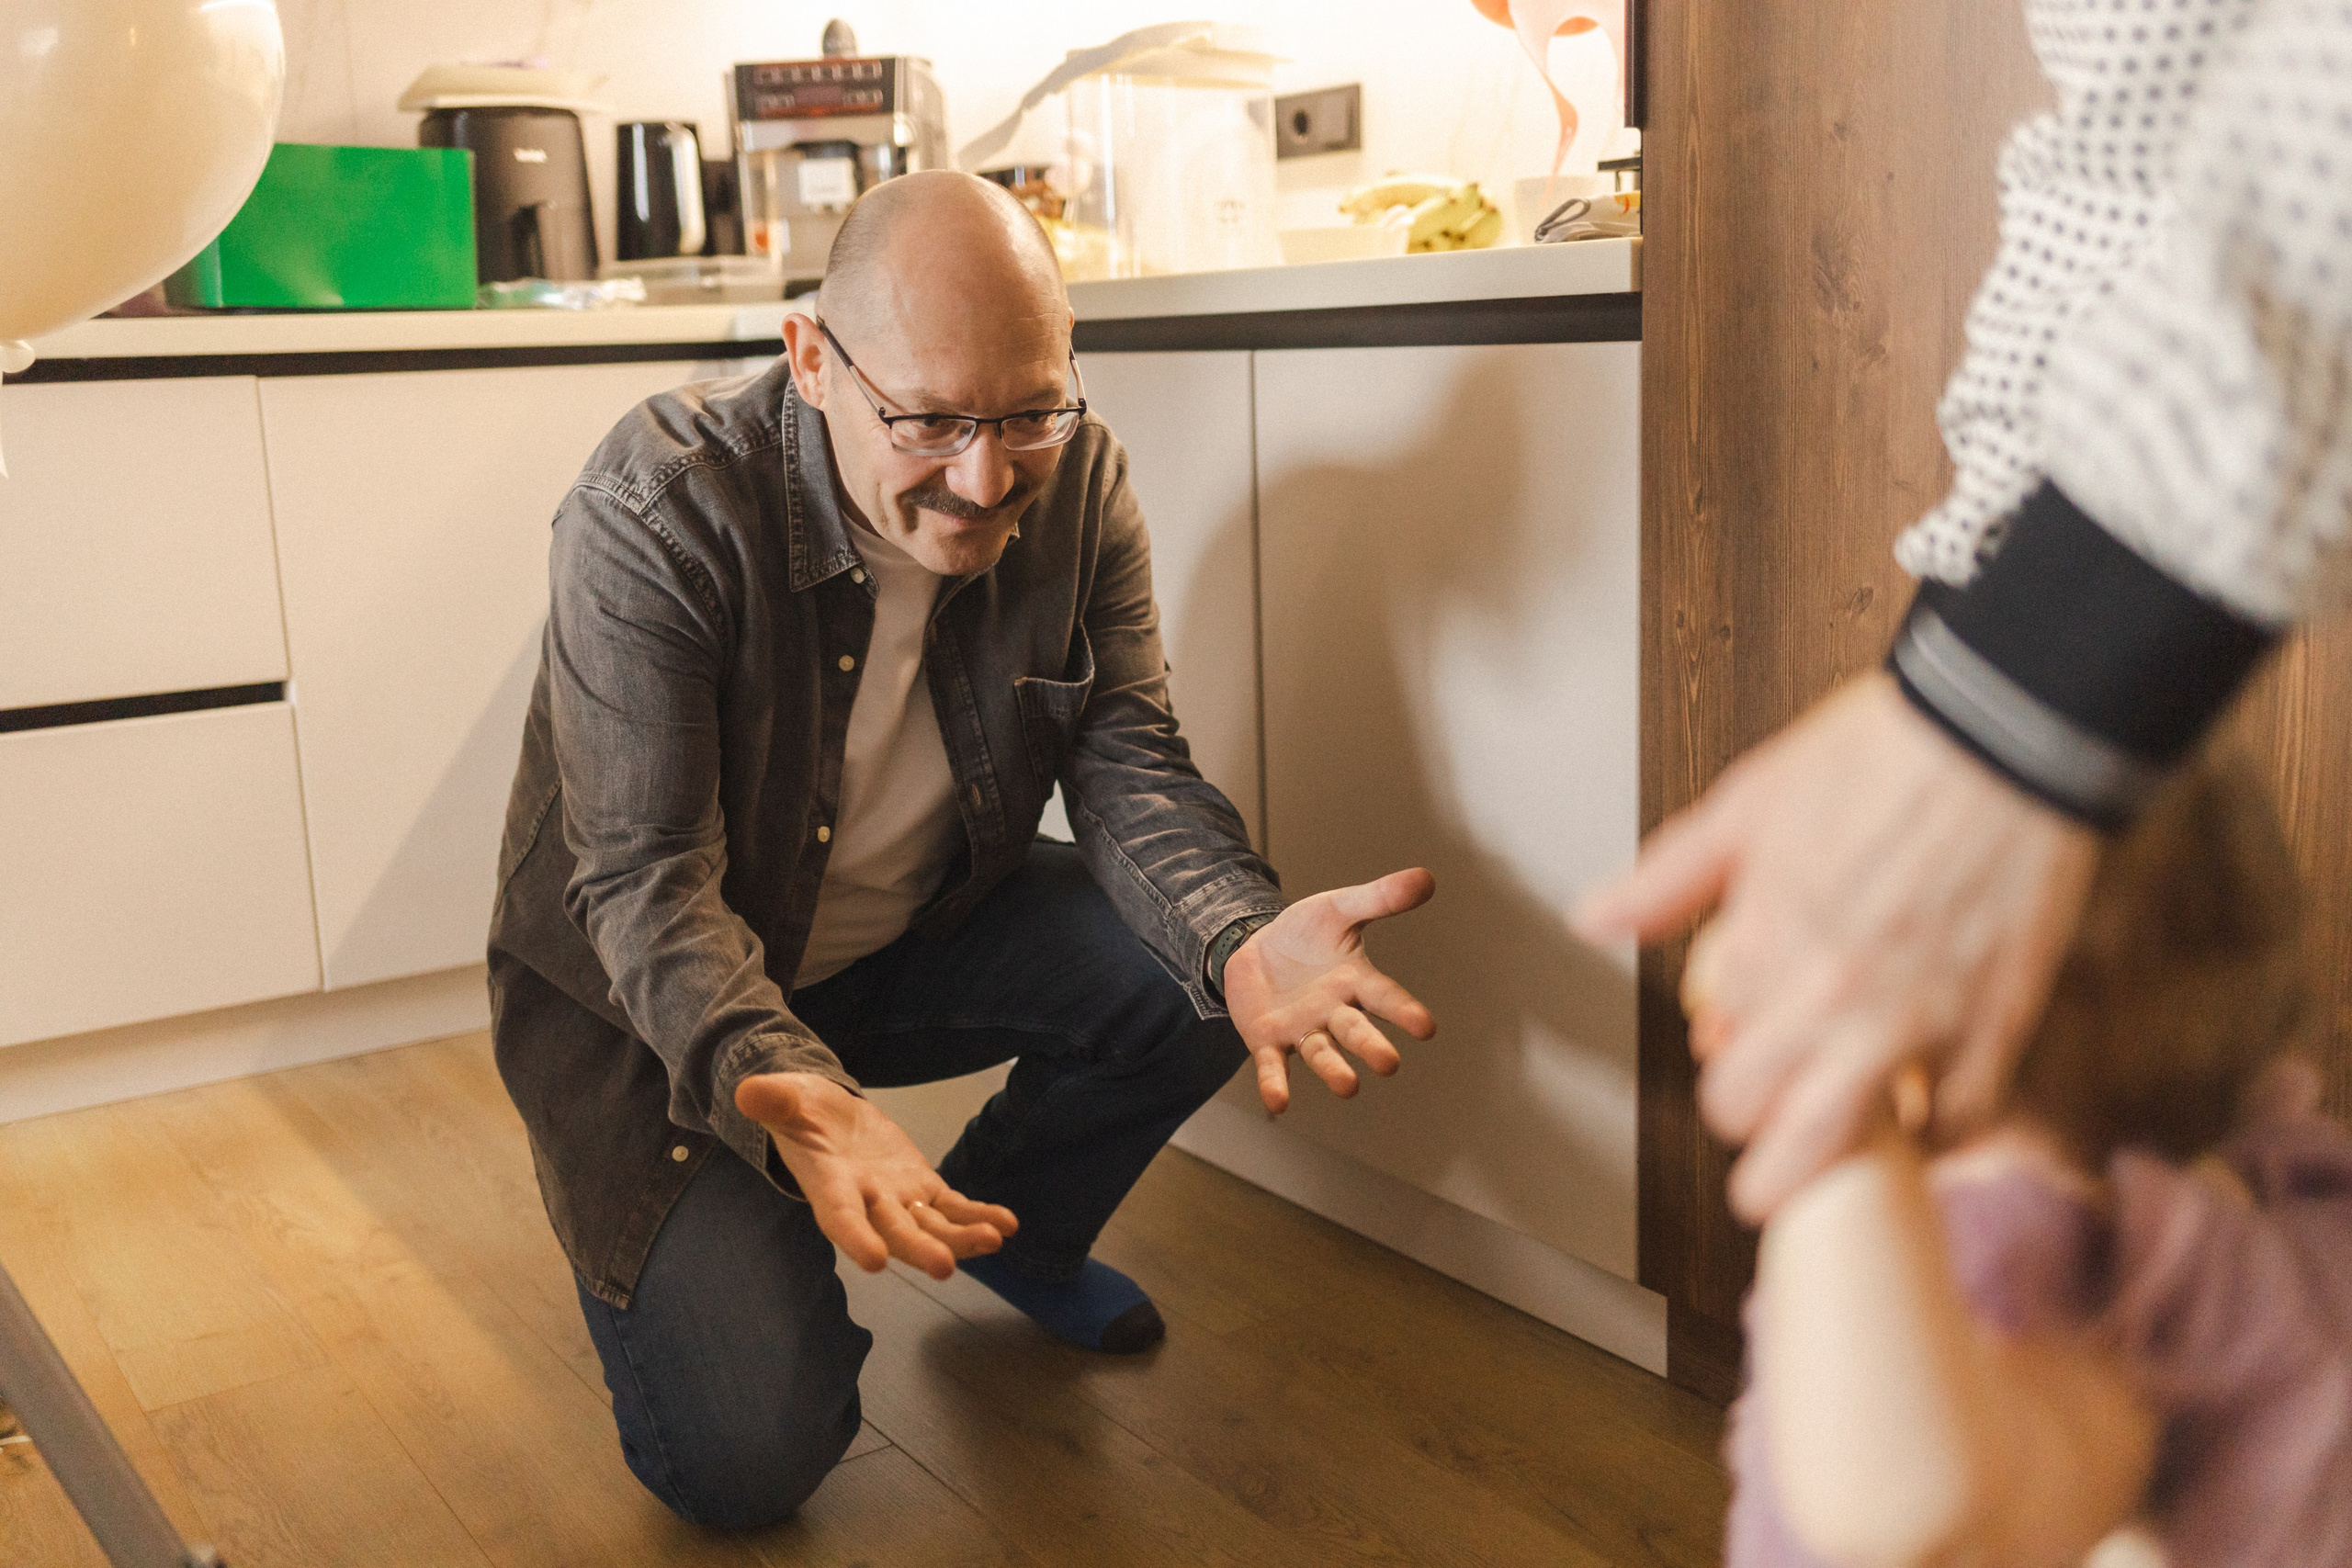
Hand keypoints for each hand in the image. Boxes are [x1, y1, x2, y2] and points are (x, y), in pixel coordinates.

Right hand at [734, 1072, 1018, 1278]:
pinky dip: (978, 1214)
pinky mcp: (922, 1187)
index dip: (855, 1238)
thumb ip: (773, 1100)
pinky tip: (1008, 1225)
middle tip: (945, 1267)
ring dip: (962, 1236)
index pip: (840, 1217)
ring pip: (931, 1225)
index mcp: (829, 1186)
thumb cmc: (798, 1110)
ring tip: (993, 1239)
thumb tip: (747, 1091)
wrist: (823, 1116)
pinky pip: (953, 1206)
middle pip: (893, 1232)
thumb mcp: (784, 1098)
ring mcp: (898, 1198)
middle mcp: (866, 1202)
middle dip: (919, 1248)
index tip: (872, 1262)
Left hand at [1223, 868, 1437, 1113]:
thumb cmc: (1307, 932)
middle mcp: (1334, 1012)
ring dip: (1334, 1071)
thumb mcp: (1339, 908)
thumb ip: (1379, 898)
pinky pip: (1273, 1066)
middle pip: (1355, 1032)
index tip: (1426, 1027)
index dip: (1405, 1012)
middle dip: (1371, 1048)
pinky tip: (1279, 1103)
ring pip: (1321, 1054)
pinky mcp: (1268, 1041)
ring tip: (1349, 1087)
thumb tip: (1426, 877)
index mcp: (1355, 982)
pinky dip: (1276, 1085)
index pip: (1385, 997)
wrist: (1255, 947)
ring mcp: (1302, 1030)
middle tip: (1388, 1064)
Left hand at [1574, 674, 2098, 1221]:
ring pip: (1843, 1143)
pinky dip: (1940, 1139)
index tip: (1732, 1035)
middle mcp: (1829, 996)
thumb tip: (1594, 918)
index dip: (1718, 1047)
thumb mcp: (1748, 802)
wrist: (2003, 730)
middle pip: (1755, 1114)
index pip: (1712, 1047)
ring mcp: (1915, 1020)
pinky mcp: (1997, 1024)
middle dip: (1748, 1119)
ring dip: (1814, 1165)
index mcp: (1763, 942)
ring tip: (1804, 1170)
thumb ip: (1668, 879)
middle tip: (1760, 1108)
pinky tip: (1926, 1129)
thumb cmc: (1881, 753)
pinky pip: (1962, 1122)